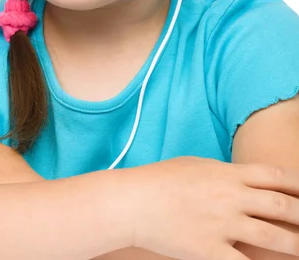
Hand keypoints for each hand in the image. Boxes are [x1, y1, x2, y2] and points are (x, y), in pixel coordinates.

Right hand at [125, 156, 298, 259]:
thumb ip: (225, 174)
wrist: (135, 202)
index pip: (275, 176)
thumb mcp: (197, 166)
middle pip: (281, 206)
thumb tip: (246, 181)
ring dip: (296, 244)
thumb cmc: (162, 179)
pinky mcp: (210, 250)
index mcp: (227, 174)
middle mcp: (231, 198)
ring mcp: (223, 225)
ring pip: (273, 237)